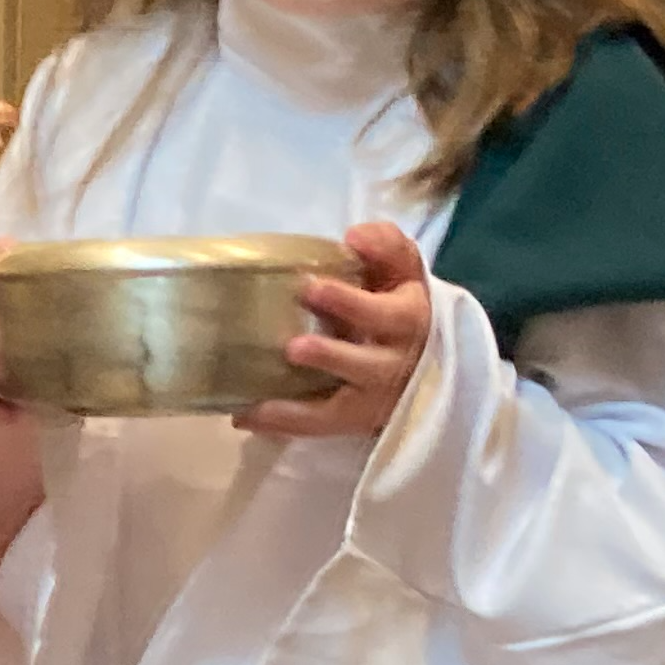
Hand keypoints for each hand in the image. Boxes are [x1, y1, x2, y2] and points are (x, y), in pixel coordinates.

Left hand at [238, 221, 434, 439]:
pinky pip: (314, 427)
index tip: (313, 287)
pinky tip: (243, 416)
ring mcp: (370, 399)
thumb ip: (384, 245)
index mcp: (406, 321)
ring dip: (297, 408)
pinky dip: (280, 425)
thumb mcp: (401, 268)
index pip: (384, 315)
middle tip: (293, 347)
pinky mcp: (349, 421)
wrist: (421, 354)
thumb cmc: (396, 300)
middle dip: (330, 356)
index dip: (350, 303)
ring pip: (337, 409)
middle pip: (365, 366)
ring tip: (258, 404)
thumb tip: (355, 237)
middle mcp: (392, 365)